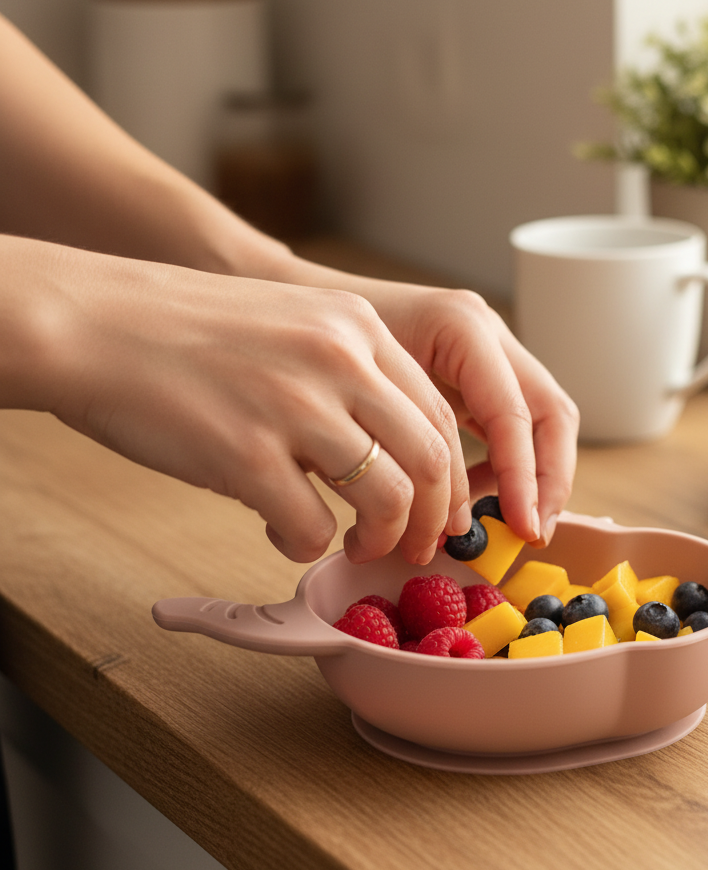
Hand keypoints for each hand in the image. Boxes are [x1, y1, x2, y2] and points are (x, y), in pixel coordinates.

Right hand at [1, 236, 471, 563]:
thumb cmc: (189, 332)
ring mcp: (294, 404)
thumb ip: (351, 374)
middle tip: (413, 546)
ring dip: (381, 538)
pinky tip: (281, 532)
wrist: (92, 323)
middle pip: (431, 459)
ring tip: (357, 545)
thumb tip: (396, 453)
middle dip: (431, 519)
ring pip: (388, 497)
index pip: (439, 414)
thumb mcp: (294, 324)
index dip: (452, 477)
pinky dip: (306, 545)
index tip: (439, 511)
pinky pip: (310, 527)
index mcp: (357, 325)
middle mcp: (339, 358)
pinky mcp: (245, 452)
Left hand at [324, 278, 580, 546]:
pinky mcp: (476, 375)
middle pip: (551, 413)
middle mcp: (485, 333)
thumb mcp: (354, 392)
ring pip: (540, 421)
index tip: (522, 528)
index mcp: (461, 327)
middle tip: (531, 534)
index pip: (514, 413)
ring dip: (532, 477)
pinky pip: (514, 424)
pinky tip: (470, 496)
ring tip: (500, 523)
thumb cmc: (313, 347)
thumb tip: (446, 527)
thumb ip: (402, 448)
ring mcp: (486, 352)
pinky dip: (506, 466)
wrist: (291, 311)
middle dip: (549, 480)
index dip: (525, 477)